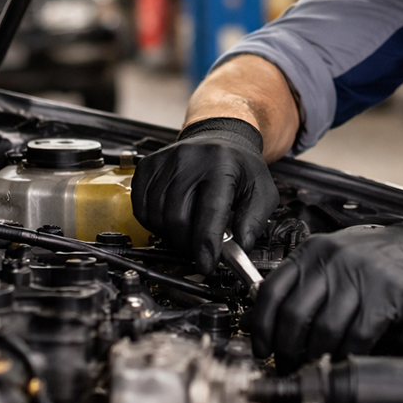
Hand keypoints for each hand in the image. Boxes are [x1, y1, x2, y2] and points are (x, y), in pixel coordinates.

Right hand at [131, 117, 277, 273]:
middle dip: (188, 245)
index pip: (209, 212)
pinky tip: (171, 219)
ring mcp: (165, 161)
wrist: (219, 138)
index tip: (207, 265)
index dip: (206, 245)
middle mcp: (189, 159)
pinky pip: (141, 207)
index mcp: (221, 164)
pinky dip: (154, 223)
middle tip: (199, 251)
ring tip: (188, 233)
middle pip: (178, 218)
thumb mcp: (261, 190)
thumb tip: (240, 247)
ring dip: (171, 236)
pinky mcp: (147, 166)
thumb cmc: (240, 167)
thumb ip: (254, 221)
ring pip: (157, 217)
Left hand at [252, 207, 402, 369]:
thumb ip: (306, 279)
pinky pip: (356, 337)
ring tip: (314, 367)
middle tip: (287, 364)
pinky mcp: (383, 297)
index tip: (261, 347)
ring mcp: (358, 278)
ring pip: (322, 331)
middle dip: (285, 349)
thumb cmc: (382, 254)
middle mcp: (331, 261)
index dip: (261, 326)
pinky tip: (344, 360)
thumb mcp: (336, 254)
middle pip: (293, 315)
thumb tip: (271, 317)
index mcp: (313, 251)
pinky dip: (346, 355)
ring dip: (314, 357)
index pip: (272, 290)